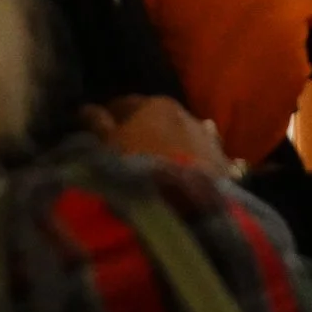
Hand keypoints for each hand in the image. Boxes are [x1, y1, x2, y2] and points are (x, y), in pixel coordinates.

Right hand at [81, 96, 231, 176]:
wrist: (185, 207)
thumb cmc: (135, 170)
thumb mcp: (105, 148)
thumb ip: (96, 125)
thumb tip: (86, 107)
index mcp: (154, 104)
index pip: (125, 105)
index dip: (109, 118)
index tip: (98, 133)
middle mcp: (186, 114)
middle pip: (158, 119)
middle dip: (144, 130)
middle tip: (128, 152)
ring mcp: (209, 140)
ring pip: (184, 137)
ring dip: (172, 145)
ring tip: (159, 165)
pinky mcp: (225, 167)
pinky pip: (205, 160)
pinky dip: (194, 163)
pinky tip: (188, 175)